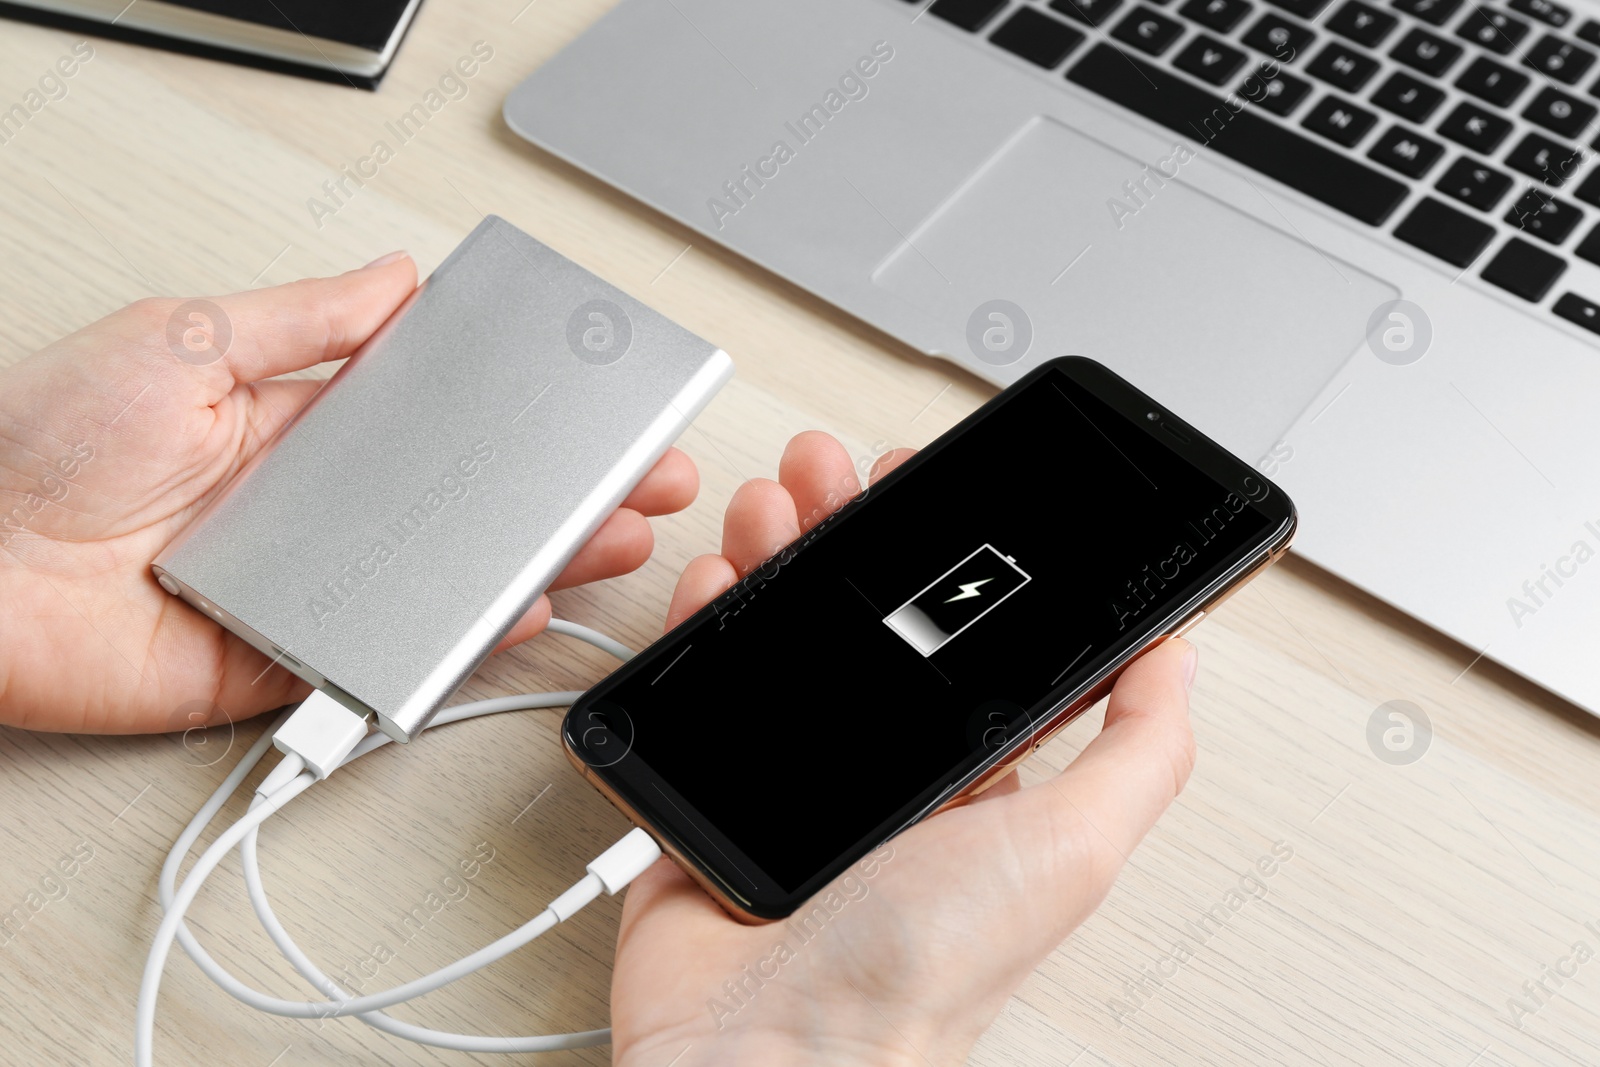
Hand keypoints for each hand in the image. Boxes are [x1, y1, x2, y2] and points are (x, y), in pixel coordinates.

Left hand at [0, 254, 697, 733]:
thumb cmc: (36, 439)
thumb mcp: (184, 337)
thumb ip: (302, 320)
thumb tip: (394, 279)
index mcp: (295, 424)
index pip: (439, 418)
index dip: (521, 414)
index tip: (590, 406)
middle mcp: (315, 509)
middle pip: (464, 504)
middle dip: (561, 493)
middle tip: (639, 481)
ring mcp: (310, 586)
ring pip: (444, 582)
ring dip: (536, 564)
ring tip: (610, 541)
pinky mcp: (286, 660)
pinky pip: (391, 656)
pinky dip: (456, 644)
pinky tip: (516, 614)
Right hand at [610, 431, 1197, 1066]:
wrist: (770, 1051)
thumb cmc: (918, 976)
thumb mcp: (1072, 850)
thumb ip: (1137, 752)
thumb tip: (1181, 658)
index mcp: (972, 782)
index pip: (959, 638)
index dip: (944, 555)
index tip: (925, 489)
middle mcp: (884, 777)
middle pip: (864, 621)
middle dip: (848, 529)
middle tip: (835, 472)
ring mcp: (794, 784)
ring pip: (784, 637)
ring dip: (778, 552)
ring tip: (775, 502)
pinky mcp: (713, 798)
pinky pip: (704, 688)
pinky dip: (702, 622)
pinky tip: (716, 582)